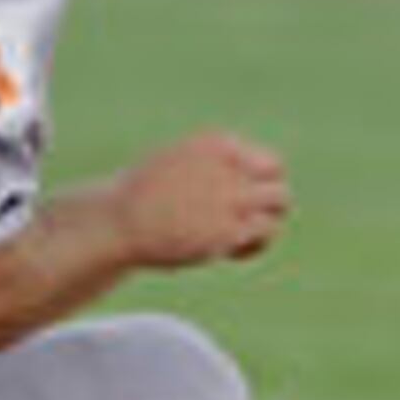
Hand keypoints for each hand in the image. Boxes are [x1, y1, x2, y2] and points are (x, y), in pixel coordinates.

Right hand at [109, 132, 288, 268]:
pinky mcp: (229, 229)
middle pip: (278, 179)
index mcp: (217, 144)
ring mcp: (231, 196)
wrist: (119, 222)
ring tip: (236, 240)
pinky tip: (229, 255)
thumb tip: (244, 181)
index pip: (266, 161)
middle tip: (244, 223)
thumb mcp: (178, 163)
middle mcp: (229, 165)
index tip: (238, 202)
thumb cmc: (142, 197)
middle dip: (268, 203)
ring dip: (265, 223)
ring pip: (280, 203)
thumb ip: (212, 167)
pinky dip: (254, 245)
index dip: (258, 184)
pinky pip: (266, 232)